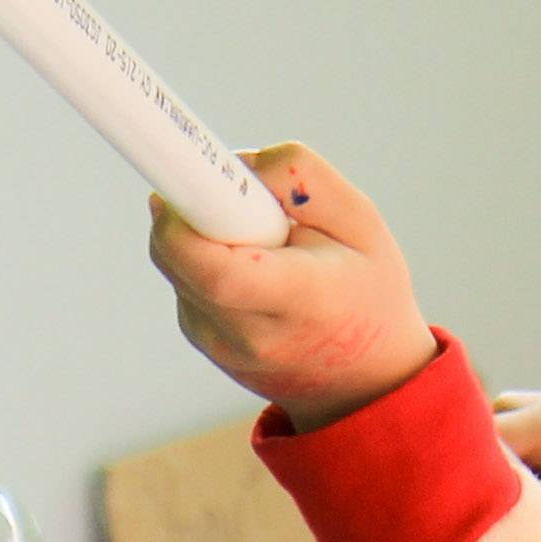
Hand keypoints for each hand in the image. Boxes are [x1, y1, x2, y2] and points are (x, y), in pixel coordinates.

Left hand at [150, 142, 436, 428]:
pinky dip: (205, 257)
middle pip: (176, 254)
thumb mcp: (361, 221)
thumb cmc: (368, 289)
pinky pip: (180, 277)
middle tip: (242, 198)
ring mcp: (218, 345)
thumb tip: (233, 162)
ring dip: (203, 230)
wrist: (363, 379)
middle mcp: (250, 335)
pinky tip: (251, 269)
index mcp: (300, 301)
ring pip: (173, 259)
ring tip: (264, 245)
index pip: (217, 269)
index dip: (184, 219)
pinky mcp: (200, 341)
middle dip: (193, 203)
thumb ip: (301, 179)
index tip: (182, 179)